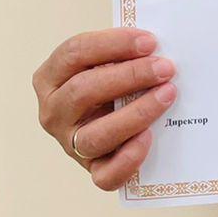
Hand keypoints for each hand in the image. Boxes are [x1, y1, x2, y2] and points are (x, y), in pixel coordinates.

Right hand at [32, 28, 176, 190]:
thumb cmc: (112, 84)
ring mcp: (69, 144)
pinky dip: (129, 158)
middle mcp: (53, 112)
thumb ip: (122, 54)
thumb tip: (156, 48)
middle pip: (83, 91)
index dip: (113, 44)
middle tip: (165, 68)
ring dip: (136, 113)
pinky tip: (150, 137)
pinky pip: (106, 175)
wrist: (114, 122)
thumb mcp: (106, 63)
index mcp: (50, 77)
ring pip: (95, 135)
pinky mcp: (91, 170)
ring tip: (167, 95)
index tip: (150, 42)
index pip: (74, 53)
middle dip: (130, 76)